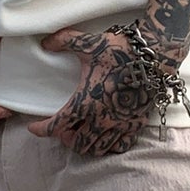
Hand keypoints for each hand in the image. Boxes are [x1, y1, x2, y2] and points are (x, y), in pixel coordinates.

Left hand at [27, 24, 180, 156]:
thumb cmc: (121, 50)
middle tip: (63, 128)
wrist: (155, 54)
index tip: (34, 127)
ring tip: (82, 132)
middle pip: (76, 144)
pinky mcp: (136, 123)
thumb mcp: (88, 42)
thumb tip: (45, 43)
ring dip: (85, 144)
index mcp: (85, 102)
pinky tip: (105, 135)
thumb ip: (64, 41)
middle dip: (65, 139)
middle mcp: (102, 118)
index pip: (56, 126)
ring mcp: (120, 123)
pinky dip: (109, 146)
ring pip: (97, 149)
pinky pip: (120, 146)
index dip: (40, 130)